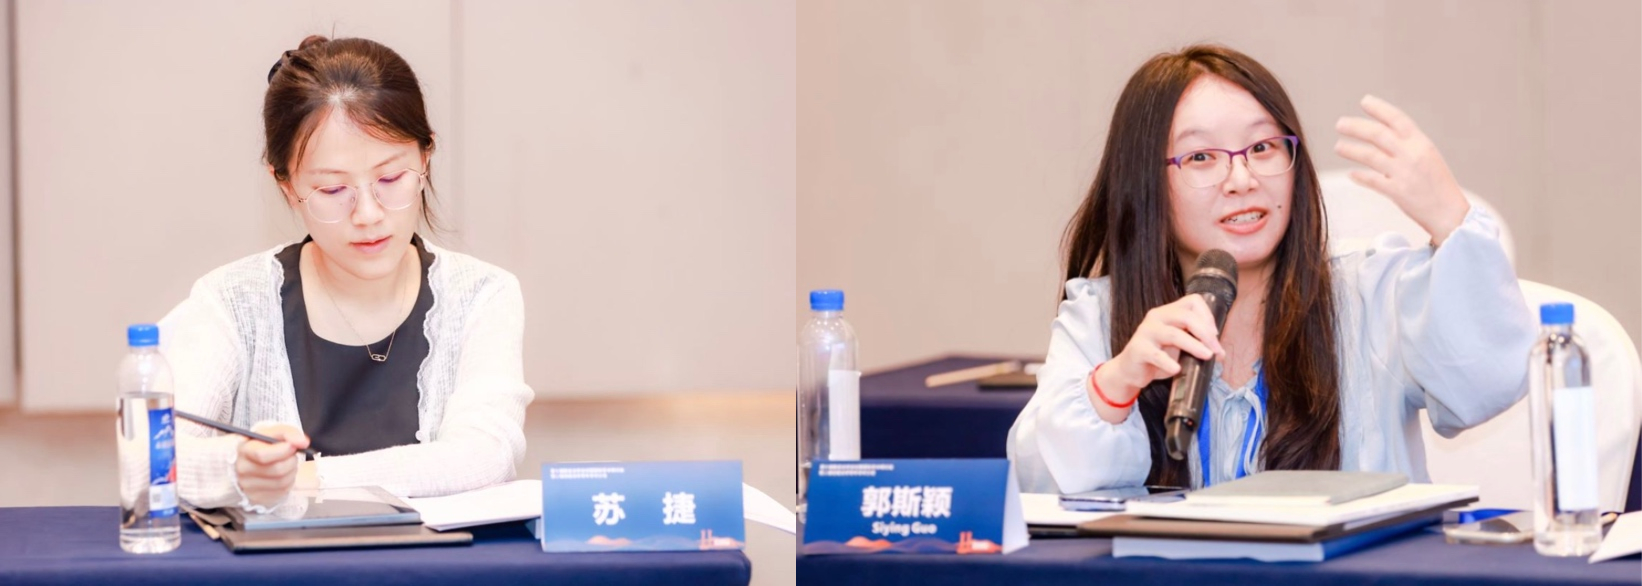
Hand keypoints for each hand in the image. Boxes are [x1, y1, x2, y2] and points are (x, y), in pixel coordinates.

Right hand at [235, 423, 310, 506]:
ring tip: (287, 464)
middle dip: (291, 460)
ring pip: (282, 481)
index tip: (292, 446)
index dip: (282, 450)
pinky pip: (282, 491)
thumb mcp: (273, 433)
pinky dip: (289, 481)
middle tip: (291, 455)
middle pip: (277, 469)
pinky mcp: (258, 498)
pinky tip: (283, 475)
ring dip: (292, 471)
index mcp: (244, 450)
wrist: (253, 462)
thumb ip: (288, 433)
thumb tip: (302, 442)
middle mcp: (242, 470)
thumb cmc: (264, 446)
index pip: (262, 454)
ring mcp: (248, 487)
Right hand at [1095, 294, 1224, 416]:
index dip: (1207, 316)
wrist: (1130, 370)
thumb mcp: (1178, 345)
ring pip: (1174, 334)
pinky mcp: (1138, 349)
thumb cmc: (1157, 356)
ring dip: (1194, 345)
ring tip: (1206, 356)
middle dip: (1205, 334)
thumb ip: (1196, 343)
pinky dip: (1168, 362)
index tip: (1214, 335)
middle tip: (1215, 350)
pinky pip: (1156, 355)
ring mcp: (1146, 332)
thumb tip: (1220, 353)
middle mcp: (1157, 317)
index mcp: (1168, 312)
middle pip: (1186, 316)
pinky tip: (1177, 368)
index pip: (1193, 301)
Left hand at [1334, 95, 1470, 244]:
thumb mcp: (1428, 158)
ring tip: (1338, 146)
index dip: (1380, 109)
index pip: (1398, 119)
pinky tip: (1351, 174)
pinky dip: (1359, 176)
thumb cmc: (1439, 185)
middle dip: (1356, 127)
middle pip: (1378, 134)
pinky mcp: (1397, 192)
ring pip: (1370, 155)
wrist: (1451, 212)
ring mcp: (1404, 173)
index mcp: (1421, 143)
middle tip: (1340, 123)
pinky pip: (1372, 180)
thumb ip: (1408, 146)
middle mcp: (1412, 155)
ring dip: (1351, 149)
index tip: (1364, 101)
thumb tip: (1384, 135)